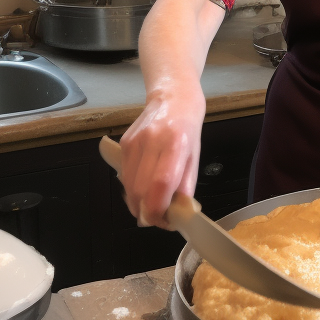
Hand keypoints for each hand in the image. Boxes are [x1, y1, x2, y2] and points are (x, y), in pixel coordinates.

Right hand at [118, 83, 206, 228]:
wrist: (173, 98)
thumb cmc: (189, 128)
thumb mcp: (195, 156)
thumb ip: (185, 185)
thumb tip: (178, 213)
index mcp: (176, 144)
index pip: (161, 184)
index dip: (159, 209)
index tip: (164, 221)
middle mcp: (152, 142)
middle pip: (140, 189)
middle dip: (147, 212)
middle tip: (158, 218)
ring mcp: (134, 142)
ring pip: (128, 186)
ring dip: (137, 203)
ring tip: (151, 205)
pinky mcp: (124, 143)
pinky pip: (124, 175)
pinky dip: (132, 189)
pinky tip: (143, 188)